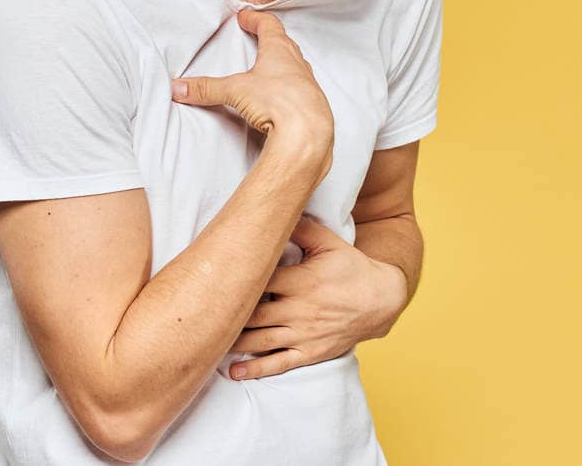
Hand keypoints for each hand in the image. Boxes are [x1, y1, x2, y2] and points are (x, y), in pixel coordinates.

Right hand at [172, 9, 334, 178]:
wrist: (309, 133)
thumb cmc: (280, 102)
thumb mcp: (236, 91)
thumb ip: (207, 89)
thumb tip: (180, 88)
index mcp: (280, 51)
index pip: (269, 25)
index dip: (256, 19)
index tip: (245, 17)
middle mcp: (297, 63)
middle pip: (285, 43)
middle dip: (271, 38)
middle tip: (259, 35)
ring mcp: (308, 84)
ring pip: (296, 66)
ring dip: (283, 64)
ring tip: (269, 68)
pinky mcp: (312, 104)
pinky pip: (300, 90)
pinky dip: (289, 88)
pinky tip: (281, 98)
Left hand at [225, 214, 407, 380]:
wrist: (380, 300)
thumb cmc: (352, 268)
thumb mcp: (330, 242)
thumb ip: (302, 228)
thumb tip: (276, 208)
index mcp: (300, 280)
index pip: (259, 280)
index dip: (236, 280)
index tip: (213, 278)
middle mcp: (298, 309)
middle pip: (253, 314)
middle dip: (227, 315)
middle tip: (201, 313)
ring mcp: (303, 334)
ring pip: (260, 341)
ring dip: (233, 343)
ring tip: (209, 341)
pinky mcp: (309, 352)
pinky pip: (279, 363)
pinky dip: (255, 370)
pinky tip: (234, 372)